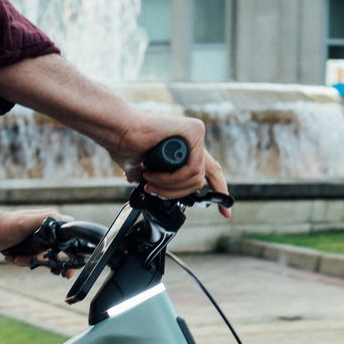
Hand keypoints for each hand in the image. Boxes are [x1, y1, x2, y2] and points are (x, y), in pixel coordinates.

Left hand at [0, 206, 64, 264]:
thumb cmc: (6, 224)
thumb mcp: (27, 221)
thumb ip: (46, 219)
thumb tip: (65, 222)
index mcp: (52, 221)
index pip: (70, 238)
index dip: (71, 254)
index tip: (67, 269)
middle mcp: (48, 230)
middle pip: (57, 253)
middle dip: (45, 261)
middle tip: (34, 262)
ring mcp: (39, 240)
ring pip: (43, 259)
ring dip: (29, 261)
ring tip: (16, 257)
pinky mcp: (30, 247)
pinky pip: (32, 260)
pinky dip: (21, 261)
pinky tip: (11, 256)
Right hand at [115, 112, 231, 211]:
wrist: (118, 132)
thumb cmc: (124, 145)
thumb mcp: (142, 170)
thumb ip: (152, 179)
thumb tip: (150, 189)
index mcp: (184, 149)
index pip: (210, 171)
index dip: (218, 191)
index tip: (226, 213)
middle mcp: (193, 140)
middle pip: (207, 177)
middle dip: (188, 194)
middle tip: (161, 194)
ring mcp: (196, 134)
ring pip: (196, 178)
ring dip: (170, 187)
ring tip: (150, 182)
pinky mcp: (194, 130)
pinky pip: (192, 168)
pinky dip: (172, 179)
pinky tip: (154, 174)